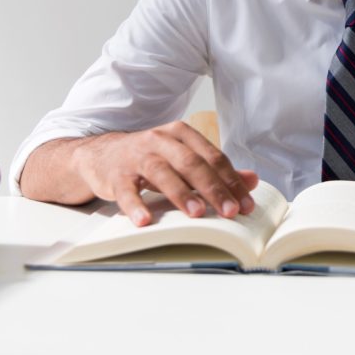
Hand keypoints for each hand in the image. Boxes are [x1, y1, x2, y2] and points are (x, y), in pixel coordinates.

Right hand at [70, 121, 257, 226]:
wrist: (102, 154)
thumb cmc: (150, 158)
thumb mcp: (184, 159)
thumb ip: (217, 170)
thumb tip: (252, 180)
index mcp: (182, 134)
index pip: (213, 157)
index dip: (232, 181)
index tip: (246, 203)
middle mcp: (160, 140)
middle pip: (192, 163)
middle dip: (213, 188)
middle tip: (230, 211)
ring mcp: (137, 156)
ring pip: (162, 172)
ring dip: (181, 194)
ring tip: (197, 213)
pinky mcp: (115, 174)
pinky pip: (126, 190)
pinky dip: (135, 205)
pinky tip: (145, 220)